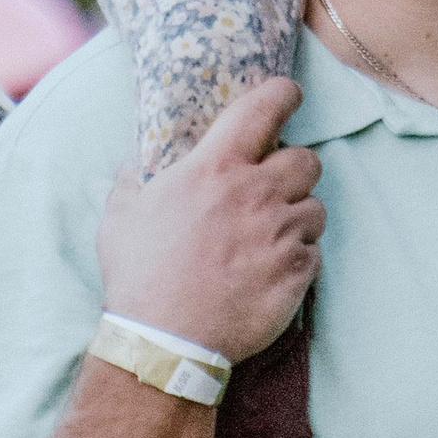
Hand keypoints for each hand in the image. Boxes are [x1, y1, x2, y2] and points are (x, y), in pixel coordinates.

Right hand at [95, 76, 322, 361]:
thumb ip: (133, 179)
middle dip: (295, 167)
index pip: (265, 108)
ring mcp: (281, 235)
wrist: (165, 342)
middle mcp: (257, 194)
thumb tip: (135, 162)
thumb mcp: (121, 215)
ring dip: (298, 216)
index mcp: (216, 168)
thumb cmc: (139, 275)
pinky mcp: (296, 275)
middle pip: (307, 159)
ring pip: (315, 208)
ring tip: (271, 235)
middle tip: (274, 184)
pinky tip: (271, 271)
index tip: (288, 95)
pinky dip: (298, 258)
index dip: (283, 94)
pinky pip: (313, 254)